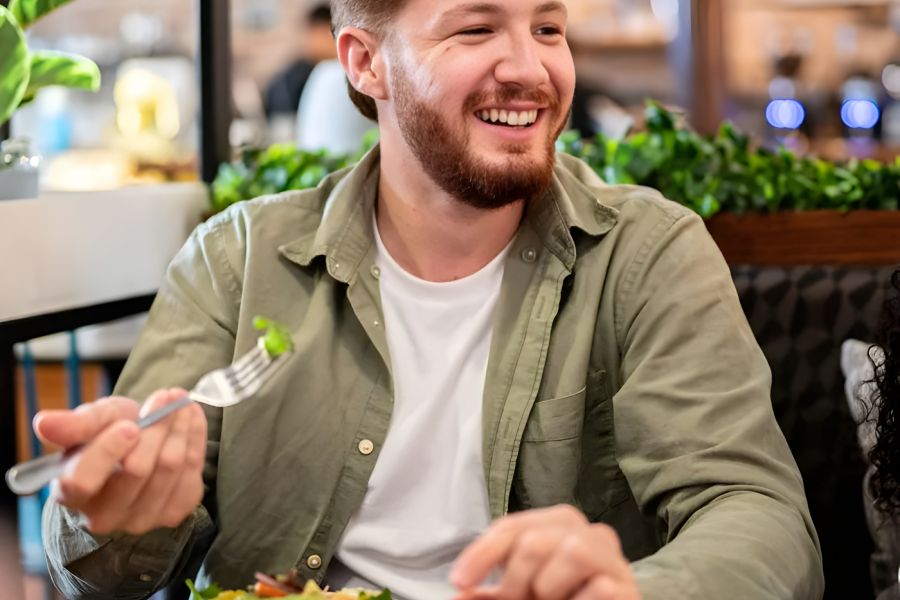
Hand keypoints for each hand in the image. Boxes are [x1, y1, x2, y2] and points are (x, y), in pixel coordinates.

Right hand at [33, 389, 206, 535]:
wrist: (139, 448)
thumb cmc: (109, 435)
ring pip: (170, 467)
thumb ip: (74, 424)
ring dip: (179, 427)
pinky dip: (195, 438)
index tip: (129, 424)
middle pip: (138, 469)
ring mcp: (141, 519)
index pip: (83, 481)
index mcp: (73, 493)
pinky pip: (192, 472)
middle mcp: (105, 516)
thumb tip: (43, 423)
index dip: (108, 451)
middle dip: (156, 426)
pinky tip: (190, 419)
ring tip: (180, 402)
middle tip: (165, 395)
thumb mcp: (93, 422)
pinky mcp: (174, 513)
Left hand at [451, 505, 639, 599]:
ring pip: (575, 550)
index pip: (512, 527)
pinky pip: (602, 587)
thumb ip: (490, 596)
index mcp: (557, 527)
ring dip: (551, 586)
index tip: (459, 582)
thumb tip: (459, 596)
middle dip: (515, 580)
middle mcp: (588, 534)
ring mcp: (613, 561)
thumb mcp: (518, 599)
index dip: (482, 554)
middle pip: (535, 540)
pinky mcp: (628, 589)